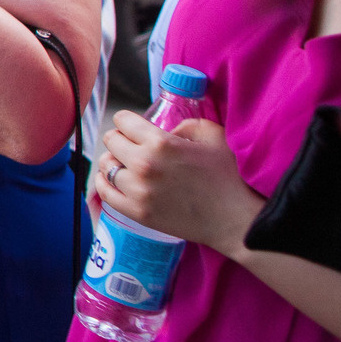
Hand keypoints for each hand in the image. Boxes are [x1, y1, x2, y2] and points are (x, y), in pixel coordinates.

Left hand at [92, 114, 264, 255]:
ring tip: (129, 165)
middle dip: (122, 140)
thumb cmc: (228, 177)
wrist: (236, 221)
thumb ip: (184, 124)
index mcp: (160, 143)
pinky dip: (106, 183)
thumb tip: (164, 129)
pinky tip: (117, 181)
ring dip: (115, 162)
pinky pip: (104, 192)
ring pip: (105, 165)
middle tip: (135, 147)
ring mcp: (138, 191)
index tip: (137, 129)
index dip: (130, 122)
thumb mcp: (213, 136)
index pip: (122, 120)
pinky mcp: (136, 212)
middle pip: (110, 141)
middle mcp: (144, 165)